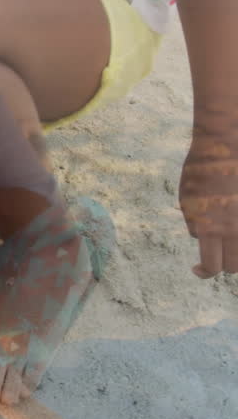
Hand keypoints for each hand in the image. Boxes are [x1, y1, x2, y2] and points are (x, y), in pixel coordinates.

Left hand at [180, 129, 237, 276]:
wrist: (225, 146)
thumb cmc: (201, 170)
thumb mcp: (186, 199)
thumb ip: (193, 221)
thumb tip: (198, 236)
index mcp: (208, 227)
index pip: (211, 265)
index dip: (204, 272)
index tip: (197, 269)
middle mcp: (232, 228)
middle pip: (233, 266)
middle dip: (222, 265)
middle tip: (215, 258)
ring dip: (237, 255)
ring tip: (226, 246)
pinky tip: (232, 233)